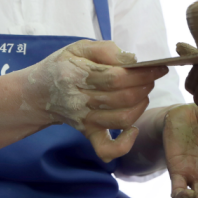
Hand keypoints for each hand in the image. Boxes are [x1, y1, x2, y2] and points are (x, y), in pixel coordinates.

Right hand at [21, 40, 167, 162]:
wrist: (38, 93)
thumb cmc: (63, 66)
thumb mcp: (78, 48)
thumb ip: (105, 50)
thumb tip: (133, 60)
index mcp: (77, 75)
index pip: (116, 77)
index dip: (142, 73)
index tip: (158, 67)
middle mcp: (80, 101)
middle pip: (123, 98)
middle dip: (145, 85)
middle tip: (151, 77)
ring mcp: (85, 120)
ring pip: (122, 119)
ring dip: (141, 105)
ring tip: (144, 92)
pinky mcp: (88, 134)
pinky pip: (106, 149)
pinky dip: (124, 145)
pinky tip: (133, 131)